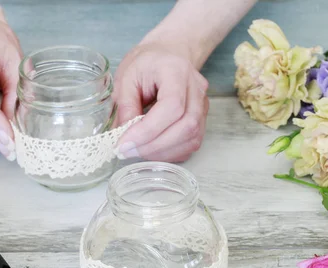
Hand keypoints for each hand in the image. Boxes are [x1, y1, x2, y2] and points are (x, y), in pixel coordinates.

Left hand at [113, 41, 208, 162]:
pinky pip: (191, 143)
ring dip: (162, 152)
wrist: (168, 55)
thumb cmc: (147, 63)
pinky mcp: (202, 120)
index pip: (171, 107)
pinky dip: (171, 152)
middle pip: (186, 126)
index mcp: (177, 71)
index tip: (124, 143)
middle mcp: (196, 89)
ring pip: (192, 138)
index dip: (148, 130)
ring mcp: (203, 105)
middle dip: (154, 146)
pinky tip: (152, 150)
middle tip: (127, 152)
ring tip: (137, 152)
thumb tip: (124, 136)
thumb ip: (125, 106)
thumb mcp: (126, 77)